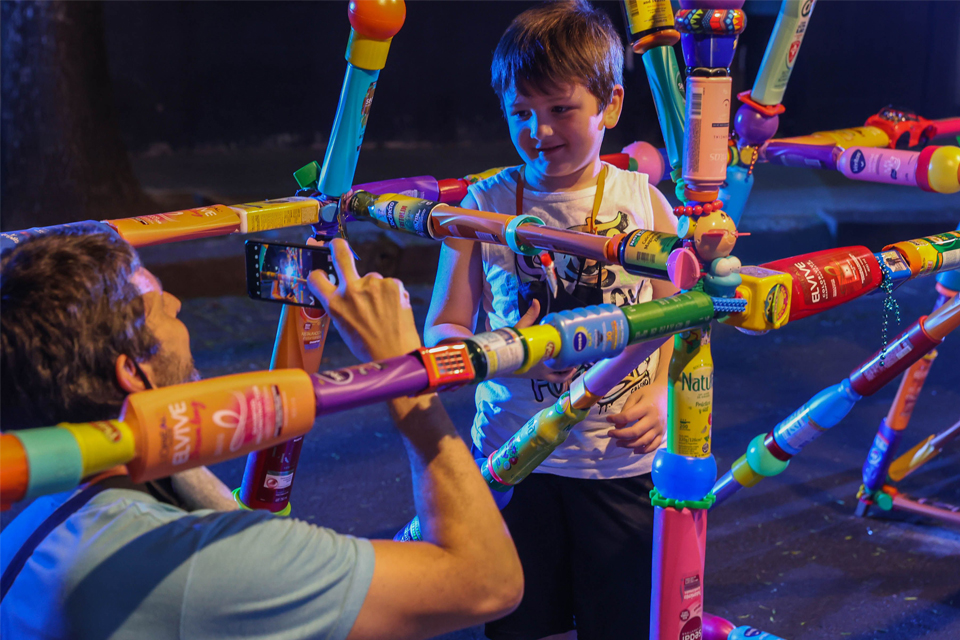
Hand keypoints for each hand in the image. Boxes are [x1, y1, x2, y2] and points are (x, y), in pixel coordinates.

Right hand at [307, 238, 420, 361]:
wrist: (396, 353)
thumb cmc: (367, 345)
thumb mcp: (343, 326)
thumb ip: (340, 305)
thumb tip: (341, 292)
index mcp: (334, 304)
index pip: (315, 278)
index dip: (317, 274)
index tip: (320, 273)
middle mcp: (351, 290)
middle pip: (341, 254)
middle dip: (337, 245)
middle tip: (336, 243)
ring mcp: (374, 284)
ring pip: (372, 279)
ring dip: (376, 290)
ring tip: (383, 312)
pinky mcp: (393, 284)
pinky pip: (388, 285)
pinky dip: (391, 295)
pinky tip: (393, 311)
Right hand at [508, 299, 575, 383]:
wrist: (494, 358)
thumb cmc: (507, 345)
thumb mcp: (520, 329)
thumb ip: (530, 316)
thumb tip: (536, 301)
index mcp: (542, 360)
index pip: (562, 362)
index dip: (572, 358)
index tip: (578, 350)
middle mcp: (542, 371)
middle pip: (563, 372)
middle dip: (572, 366)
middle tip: (578, 357)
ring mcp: (538, 375)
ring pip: (558, 378)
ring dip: (566, 373)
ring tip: (573, 364)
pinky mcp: (534, 376)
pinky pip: (551, 379)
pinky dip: (559, 376)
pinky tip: (561, 368)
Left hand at [605, 387, 663, 453]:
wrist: (667, 395)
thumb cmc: (649, 394)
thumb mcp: (635, 396)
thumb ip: (626, 410)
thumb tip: (617, 426)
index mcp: (646, 407)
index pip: (628, 416)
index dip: (615, 419)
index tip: (608, 419)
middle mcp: (654, 419)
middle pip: (635, 432)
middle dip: (620, 435)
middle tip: (610, 434)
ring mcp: (659, 428)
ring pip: (643, 441)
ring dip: (628, 445)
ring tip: (618, 443)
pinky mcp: (662, 433)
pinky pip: (653, 446)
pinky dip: (643, 451)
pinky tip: (634, 450)